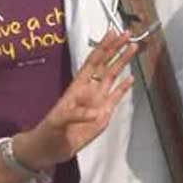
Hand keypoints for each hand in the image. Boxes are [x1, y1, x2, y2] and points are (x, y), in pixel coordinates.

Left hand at [15, 30, 136, 170]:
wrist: (51, 149)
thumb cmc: (49, 131)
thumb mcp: (58, 121)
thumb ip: (75, 114)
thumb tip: (95, 112)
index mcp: (78, 86)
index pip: (93, 61)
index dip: (103, 47)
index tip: (112, 34)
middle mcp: (89, 90)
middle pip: (106, 64)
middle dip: (116, 48)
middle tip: (127, 35)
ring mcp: (97, 101)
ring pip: (113, 76)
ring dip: (123, 62)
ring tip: (132, 49)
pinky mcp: (103, 115)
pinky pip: (115, 97)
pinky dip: (124, 88)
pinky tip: (130, 79)